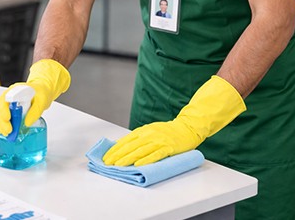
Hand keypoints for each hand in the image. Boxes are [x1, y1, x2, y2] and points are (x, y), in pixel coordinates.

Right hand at [0, 59, 70, 135]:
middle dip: (2, 120)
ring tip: (7, 133)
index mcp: (17, 90)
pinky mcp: (8, 109)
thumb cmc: (41, 92)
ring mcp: (7, 102)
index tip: (7, 118)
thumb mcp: (43, 100)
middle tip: (9, 130)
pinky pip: (0, 117)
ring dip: (0, 124)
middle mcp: (9, 95)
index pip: (6, 98)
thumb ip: (35, 111)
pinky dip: (1, 125)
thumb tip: (27, 123)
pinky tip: (4, 132)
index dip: (4, 108)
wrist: (42, 91)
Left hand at [102, 75, 245, 166]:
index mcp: (144, 131)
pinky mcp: (168, 147)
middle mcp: (149, 134)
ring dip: (128, 158)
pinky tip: (138, 165)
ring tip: (119, 165)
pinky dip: (146, 160)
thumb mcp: (151, 132)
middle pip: (130, 146)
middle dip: (118, 155)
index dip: (115, 149)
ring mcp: (159, 140)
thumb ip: (139, 139)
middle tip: (108, 164)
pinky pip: (155, 154)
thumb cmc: (169, 132)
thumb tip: (123, 148)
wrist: (188, 128)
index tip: (106, 157)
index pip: (125, 141)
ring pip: (140, 150)